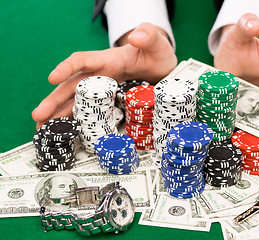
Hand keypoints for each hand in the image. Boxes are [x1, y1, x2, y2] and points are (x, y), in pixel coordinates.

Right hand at [32, 23, 176, 128]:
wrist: (164, 68)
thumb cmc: (156, 52)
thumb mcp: (156, 42)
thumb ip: (148, 35)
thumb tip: (136, 37)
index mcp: (108, 59)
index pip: (83, 61)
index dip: (67, 68)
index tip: (52, 78)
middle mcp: (101, 76)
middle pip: (72, 87)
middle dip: (54, 101)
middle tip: (38, 116)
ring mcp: (104, 91)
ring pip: (77, 102)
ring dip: (60, 115)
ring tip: (44, 130)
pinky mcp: (111, 102)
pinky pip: (90, 112)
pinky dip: (78, 122)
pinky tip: (67, 132)